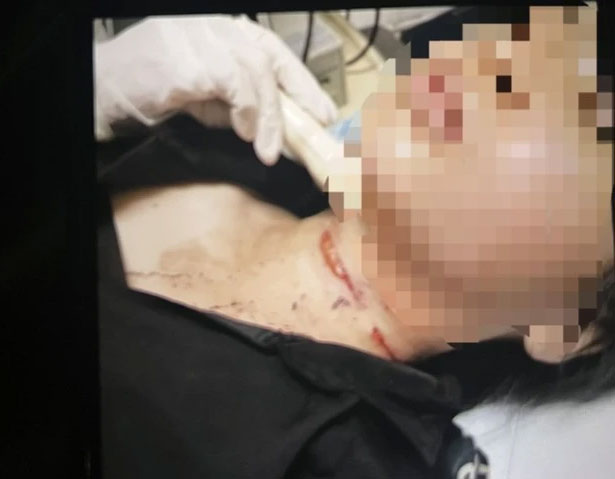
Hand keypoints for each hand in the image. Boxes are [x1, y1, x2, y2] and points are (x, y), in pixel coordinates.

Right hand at [94, 15, 337, 164]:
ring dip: (268, 117)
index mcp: (224, 34)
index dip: (303, 83)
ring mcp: (201, 38)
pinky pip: (232, 84)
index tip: (323, 111)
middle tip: (307, 136)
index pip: (273, 52)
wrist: (107, 90)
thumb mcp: (209, 101)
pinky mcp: (189, 58)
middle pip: (269, 60)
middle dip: (295, 100)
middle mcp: (216, 28)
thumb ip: (241, 107)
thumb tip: (276, 128)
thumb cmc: (157, 91)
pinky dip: (244, 111)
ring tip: (266, 147)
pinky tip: (243, 131)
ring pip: (255, 73)